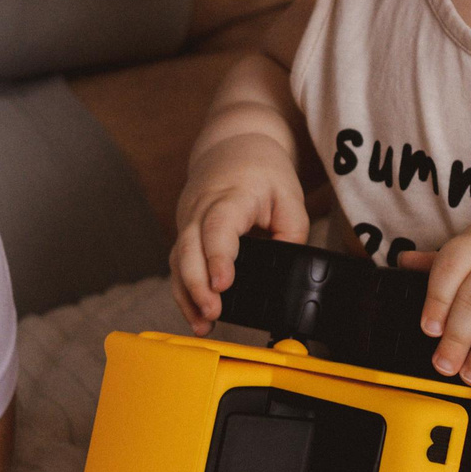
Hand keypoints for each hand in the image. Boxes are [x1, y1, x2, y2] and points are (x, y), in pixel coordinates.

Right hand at [170, 135, 308, 332]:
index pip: (218, 226)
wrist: (231, 147)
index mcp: (230, 195)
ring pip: (177, 260)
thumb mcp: (289, 194)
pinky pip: (178, 265)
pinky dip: (184, 292)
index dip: (217, 256)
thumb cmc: (262, 171)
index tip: (222, 284)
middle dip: (197, 285)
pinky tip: (195, 315)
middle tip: (212, 314)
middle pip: (188, 248)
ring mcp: (187, 221)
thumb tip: (288, 268)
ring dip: (186, 295)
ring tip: (202, 324)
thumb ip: (293, 232)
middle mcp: (201, 208)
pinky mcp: (184, 234)